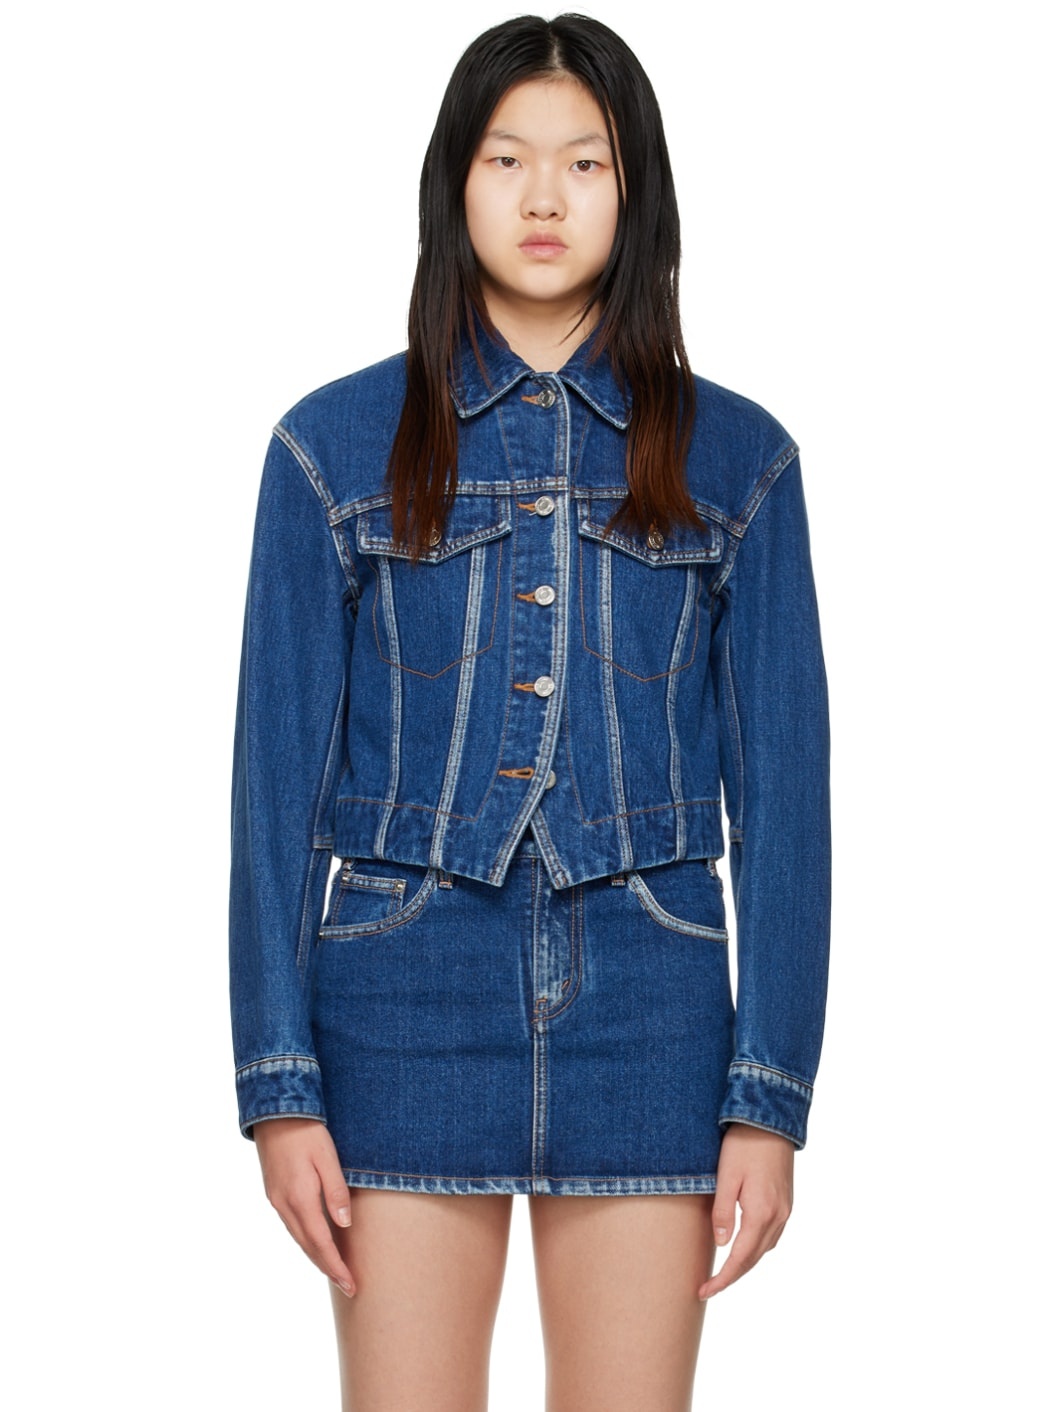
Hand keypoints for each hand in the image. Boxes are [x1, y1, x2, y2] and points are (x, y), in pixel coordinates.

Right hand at [253, 1117, 355, 1295]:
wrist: (275, 1112)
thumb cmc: (307, 1132)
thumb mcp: (328, 1158)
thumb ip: (336, 1191)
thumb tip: (344, 1225)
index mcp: (300, 1198)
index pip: (321, 1243)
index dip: (336, 1266)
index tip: (351, 1284)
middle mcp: (285, 1205)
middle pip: (308, 1247)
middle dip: (328, 1268)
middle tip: (348, 1286)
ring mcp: (277, 1200)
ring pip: (299, 1238)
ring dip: (316, 1257)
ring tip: (335, 1270)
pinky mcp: (274, 1193)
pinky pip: (292, 1226)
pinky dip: (307, 1240)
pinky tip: (316, 1242)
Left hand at [698, 1123, 793, 1299]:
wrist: (771, 1121)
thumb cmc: (744, 1145)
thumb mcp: (726, 1177)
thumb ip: (723, 1212)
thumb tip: (721, 1245)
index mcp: (761, 1213)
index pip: (740, 1259)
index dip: (722, 1279)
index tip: (704, 1291)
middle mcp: (778, 1216)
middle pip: (754, 1259)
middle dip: (732, 1276)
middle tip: (708, 1287)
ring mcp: (786, 1210)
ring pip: (765, 1249)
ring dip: (745, 1263)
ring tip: (723, 1271)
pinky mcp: (786, 1201)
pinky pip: (771, 1235)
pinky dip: (756, 1248)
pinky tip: (743, 1245)